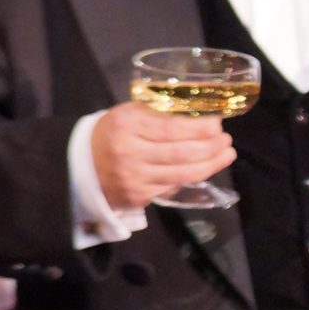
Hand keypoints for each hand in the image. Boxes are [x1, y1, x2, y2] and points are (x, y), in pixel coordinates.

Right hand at [91, 101, 233, 211]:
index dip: (200, 128)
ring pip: (182, 174)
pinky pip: (173, 186)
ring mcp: (134, 178)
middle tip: (227, 140)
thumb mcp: (129, 113)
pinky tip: (206, 168)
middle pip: (181, 153)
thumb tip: (201, 115)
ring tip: (226, 154)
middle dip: (211, 147)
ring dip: (211, 164)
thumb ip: (160, 112)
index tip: (218, 124)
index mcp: (127, 124)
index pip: (172, 128)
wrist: (81, 165)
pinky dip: (193, 176)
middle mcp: (130, 152)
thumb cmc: (112, 132)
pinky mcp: (138, 196)